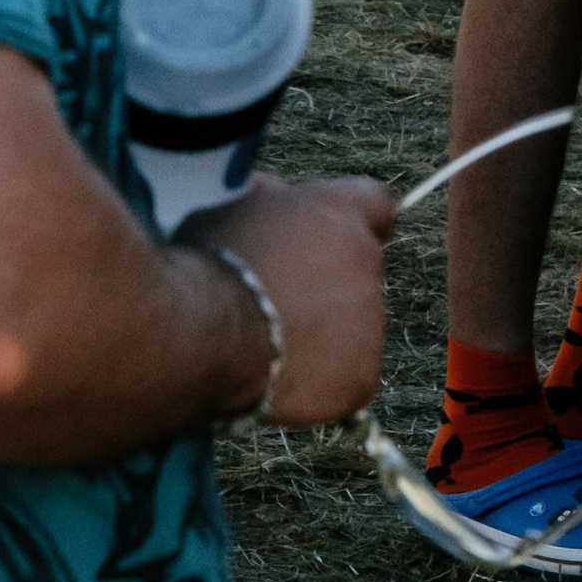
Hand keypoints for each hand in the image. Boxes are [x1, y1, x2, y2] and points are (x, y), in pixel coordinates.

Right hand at [182, 176, 395, 424]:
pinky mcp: (361, 378)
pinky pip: (348, 381)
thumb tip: (265, 195)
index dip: (353, 223)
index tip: (331, 240)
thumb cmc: (208, 266)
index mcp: (337, 211)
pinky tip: (280, 384)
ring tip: (271, 350)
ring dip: (324, 337)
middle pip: (360, 273)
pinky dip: (320, 385)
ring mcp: (370, 323)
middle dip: (329, 287)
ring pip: (356, 330)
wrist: (205, 335)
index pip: (375, 204)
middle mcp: (365, 260)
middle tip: (282, 306)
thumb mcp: (229, 211)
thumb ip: (262, 205)